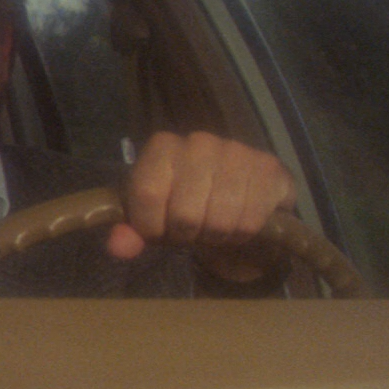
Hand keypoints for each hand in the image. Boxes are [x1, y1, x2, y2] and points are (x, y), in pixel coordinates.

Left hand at [109, 132, 295, 281]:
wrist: (239, 199)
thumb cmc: (184, 205)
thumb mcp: (151, 218)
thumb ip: (131, 232)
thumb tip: (119, 247)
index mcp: (162, 146)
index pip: (147, 194)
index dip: (151, 226)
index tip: (158, 231)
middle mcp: (199, 142)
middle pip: (185, 214)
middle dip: (186, 234)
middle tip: (191, 231)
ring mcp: (237, 152)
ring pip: (220, 220)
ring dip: (215, 236)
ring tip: (214, 227)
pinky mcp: (269, 169)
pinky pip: (251, 221)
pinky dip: (242, 234)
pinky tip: (238, 223)